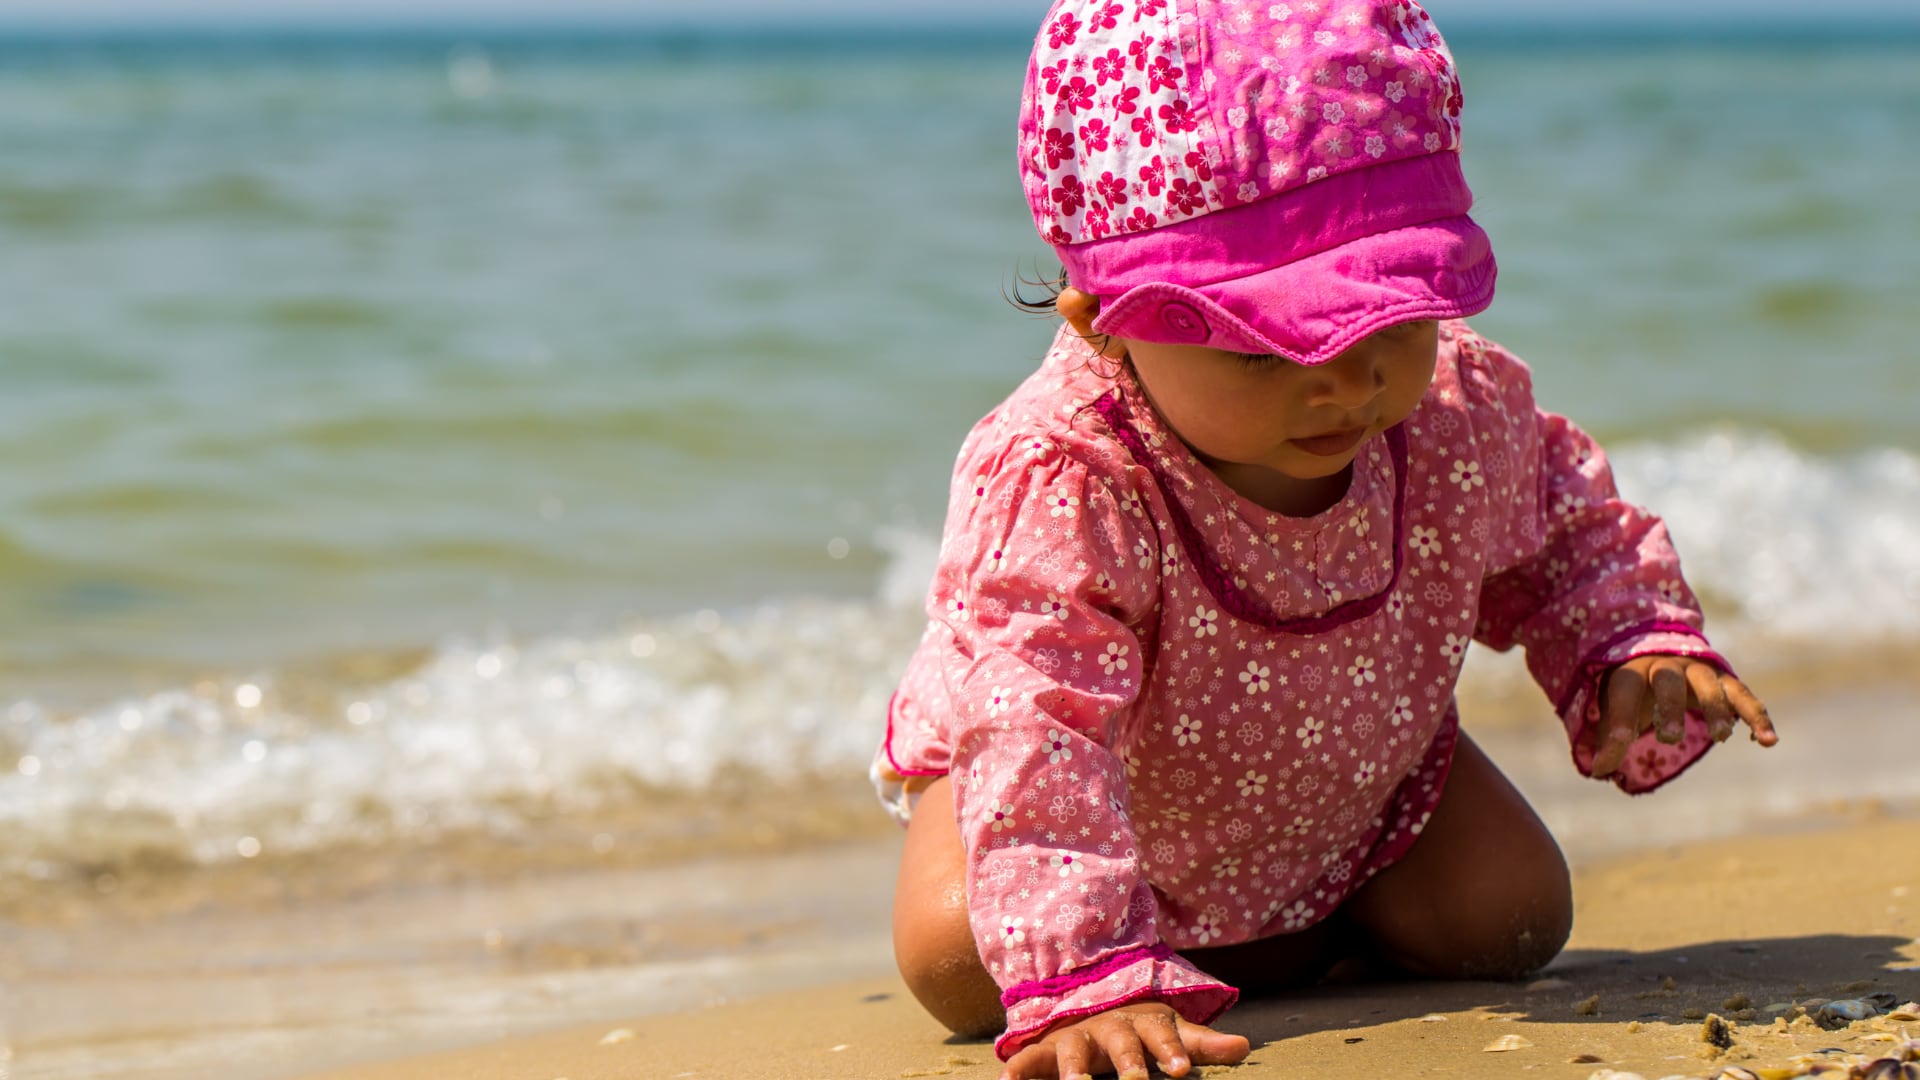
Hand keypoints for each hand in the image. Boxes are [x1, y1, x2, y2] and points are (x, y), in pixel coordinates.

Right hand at [1000, 1001, 1249, 1079]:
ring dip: (1073, 1071)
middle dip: (1127, 1064)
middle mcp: (1109, 1030)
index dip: (1171, 1053)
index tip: (1181, 1071)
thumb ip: (1204, 1044)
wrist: (1089, 1001)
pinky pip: (1029, 1061)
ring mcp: (1075, 1039)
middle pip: (1120, 1046)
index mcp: (1143, 1025)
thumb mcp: (1172, 1032)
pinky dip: (1018, 1070)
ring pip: (1073, 1053)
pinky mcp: (1047, 1052)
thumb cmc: (1140, 1029)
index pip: (1161, 1037)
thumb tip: (1246, 1048)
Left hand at [1592, 654, 1777, 777]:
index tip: (1621, 744)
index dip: (1622, 716)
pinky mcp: (1727, 682)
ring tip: (1720, 738)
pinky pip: (1745, 697)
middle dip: (1669, 707)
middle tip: (1669, 738)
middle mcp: (1667, 666)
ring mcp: (1700, 672)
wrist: (1664, 655)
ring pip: (1710, 685)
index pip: (1625, 690)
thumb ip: (1608, 738)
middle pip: (1668, 681)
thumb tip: (1597, 772)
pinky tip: (1769, 741)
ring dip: (1716, 709)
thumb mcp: (1615, 708)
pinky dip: (1757, 716)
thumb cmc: (1635, 691)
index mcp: (1633, 670)